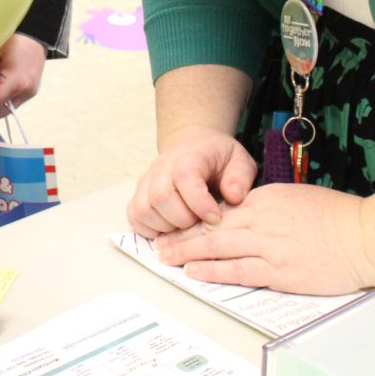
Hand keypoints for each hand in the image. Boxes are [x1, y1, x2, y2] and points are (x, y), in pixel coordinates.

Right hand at [127, 126, 256, 235]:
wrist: (192, 145)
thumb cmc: (217, 157)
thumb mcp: (239, 160)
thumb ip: (240, 177)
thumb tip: (233, 197)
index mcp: (189, 157)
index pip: (185, 178)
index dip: (199, 202)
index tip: (215, 218)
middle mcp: (162, 168)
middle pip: (160, 197)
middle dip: (183, 220)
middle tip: (201, 223)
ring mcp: (146, 181)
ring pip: (143, 210)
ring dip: (166, 228)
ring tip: (186, 227)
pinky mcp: (139, 195)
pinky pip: (134, 216)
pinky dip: (149, 230)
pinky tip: (170, 230)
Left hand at [156, 184, 374, 295]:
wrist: (365, 237)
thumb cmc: (337, 216)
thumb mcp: (296, 198)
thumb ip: (268, 206)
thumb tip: (245, 214)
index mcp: (265, 199)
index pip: (221, 209)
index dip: (195, 218)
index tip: (177, 223)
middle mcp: (262, 220)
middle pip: (212, 228)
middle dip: (182, 235)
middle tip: (159, 243)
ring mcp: (269, 247)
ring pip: (218, 248)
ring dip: (188, 253)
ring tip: (167, 258)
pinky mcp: (279, 272)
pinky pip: (238, 271)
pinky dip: (213, 270)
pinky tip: (195, 272)